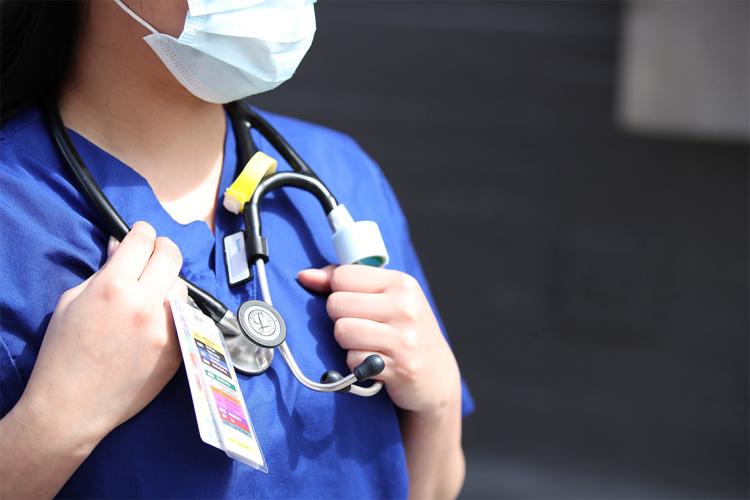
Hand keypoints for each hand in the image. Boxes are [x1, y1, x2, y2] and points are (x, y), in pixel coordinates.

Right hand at [20, 221, 186, 448]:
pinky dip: (174, 311)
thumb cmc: (63, 353)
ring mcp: (167, 327)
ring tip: (152, 293)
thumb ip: (103, 270)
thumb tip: (121, 246)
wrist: (73, 407)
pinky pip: (186, 316)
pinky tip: (158, 318)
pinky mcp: (179, 348)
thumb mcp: (72, 301)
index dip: (141, 232)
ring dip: (169, 283)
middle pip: (171, 256)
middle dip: (161, 249)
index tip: (140, 234)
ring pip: (182, 286)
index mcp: (114, 287)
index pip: (142, 241)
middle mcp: (146, 303)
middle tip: (153, 254)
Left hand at [297, 265, 460, 413]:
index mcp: (401, 283)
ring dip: (347, 343)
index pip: (343, 276)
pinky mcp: (398, 366)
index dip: (338, 292)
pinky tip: (374, 363)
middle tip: (362, 328)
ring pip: (342, 331)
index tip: (353, 304)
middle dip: (341, 319)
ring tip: (367, 345)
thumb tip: (305, 276)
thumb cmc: (403, 333)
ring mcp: (404, 337)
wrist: (436, 378)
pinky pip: (353, 359)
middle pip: (337, 304)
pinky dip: (356, 364)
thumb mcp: (385, 299)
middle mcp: (405, 306)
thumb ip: (344, 283)